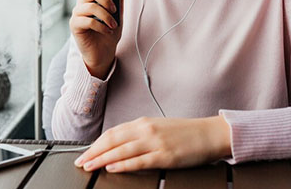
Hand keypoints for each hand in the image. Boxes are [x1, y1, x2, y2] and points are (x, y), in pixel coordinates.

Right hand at [69, 0, 123, 78]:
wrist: (104, 53)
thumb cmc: (109, 32)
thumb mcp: (118, 13)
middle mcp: (82, 4)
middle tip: (115, 10)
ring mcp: (77, 15)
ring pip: (90, 6)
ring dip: (106, 16)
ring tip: (113, 25)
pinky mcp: (75, 26)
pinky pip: (88, 21)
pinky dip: (101, 26)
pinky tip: (107, 31)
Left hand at [73, 116, 231, 172]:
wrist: (210, 133)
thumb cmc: (185, 133)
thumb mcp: (158, 128)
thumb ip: (139, 135)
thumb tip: (119, 145)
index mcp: (143, 122)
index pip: (112, 133)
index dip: (96, 143)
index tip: (84, 153)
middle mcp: (146, 130)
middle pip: (112, 140)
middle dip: (93, 152)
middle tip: (80, 161)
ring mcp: (155, 142)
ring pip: (121, 150)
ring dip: (102, 158)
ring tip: (90, 166)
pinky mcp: (165, 155)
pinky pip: (139, 160)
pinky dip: (123, 164)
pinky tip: (112, 167)